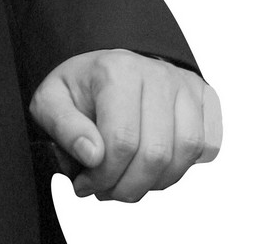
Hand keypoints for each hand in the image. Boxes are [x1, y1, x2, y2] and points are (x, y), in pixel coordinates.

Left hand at [30, 49, 221, 200]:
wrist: (107, 67)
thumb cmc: (81, 87)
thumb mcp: (51, 101)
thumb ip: (64, 127)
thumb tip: (92, 155)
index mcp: (116, 71)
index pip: (121, 141)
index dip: (104, 176)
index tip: (85, 184)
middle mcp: (155, 74)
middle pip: (154, 154)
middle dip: (127, 186)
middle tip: (105, 189)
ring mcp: (183, 85)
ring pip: (182, 155)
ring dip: (153, 182)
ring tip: (127, 179)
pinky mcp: (203, 98)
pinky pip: (204, 147)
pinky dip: (179, 167)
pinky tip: (153, 164)